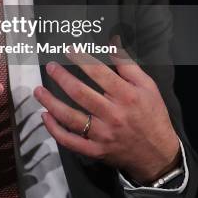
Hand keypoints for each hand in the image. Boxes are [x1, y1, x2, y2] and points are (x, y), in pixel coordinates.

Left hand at [33, 43, 179, 183]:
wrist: (159, 155)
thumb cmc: (152, 115)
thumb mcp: (147, 87)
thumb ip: (128, 64)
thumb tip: (112, 42)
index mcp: (126, 96)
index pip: (99, 73)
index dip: (82, 59)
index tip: (68, 49)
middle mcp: (113, 115)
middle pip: (80, 94)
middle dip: (61, 78)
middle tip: (50, 67)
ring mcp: (102, 135)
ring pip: (70, 118)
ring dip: (51, 103)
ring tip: (38, 91)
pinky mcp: (96, 151)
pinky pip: (70, 142)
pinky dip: (55, 130)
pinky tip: (45, 116)